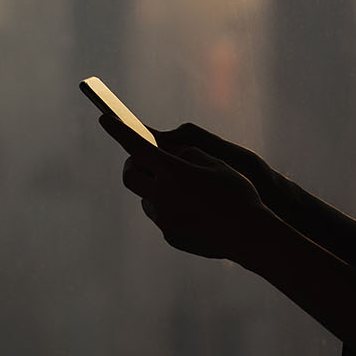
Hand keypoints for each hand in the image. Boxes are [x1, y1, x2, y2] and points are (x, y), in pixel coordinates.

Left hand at [98, 113, 269, 261]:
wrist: (250, 236)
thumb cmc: (238, 194)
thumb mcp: (216, 163)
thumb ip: (188, 154)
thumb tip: (169, 156)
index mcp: (174, 173)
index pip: (138, 147)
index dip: (119, 131)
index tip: (105, 118)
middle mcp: (163, 196)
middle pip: (130, 175)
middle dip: (133, 164)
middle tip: (145, 158)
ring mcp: (165, 219)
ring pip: (145, 198)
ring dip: (154, 188)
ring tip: (181, 187)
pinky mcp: (170, 236)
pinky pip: (161, 216)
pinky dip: (168, 207)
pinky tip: (192, 209)